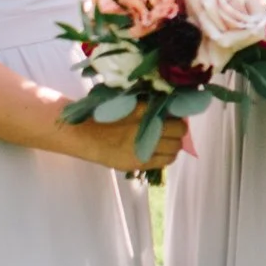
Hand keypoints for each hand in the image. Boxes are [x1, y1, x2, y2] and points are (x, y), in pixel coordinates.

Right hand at [63, 107, 187, 172]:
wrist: (85, 134)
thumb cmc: (106, 115)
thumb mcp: (129, 103)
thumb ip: (150, 105)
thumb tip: (171, 108)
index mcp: (145, 110)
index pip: (176, 114)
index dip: (177, 116)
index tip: (173, 117)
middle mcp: (147, 128)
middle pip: (179, 131)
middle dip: (178, 130)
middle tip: (171, 129)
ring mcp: (144, 147)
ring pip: (175, 148)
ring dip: (174, 144)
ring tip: (165, 142)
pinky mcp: (140, 162)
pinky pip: (165, 161)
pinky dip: (167, 156)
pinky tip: (159, 152)